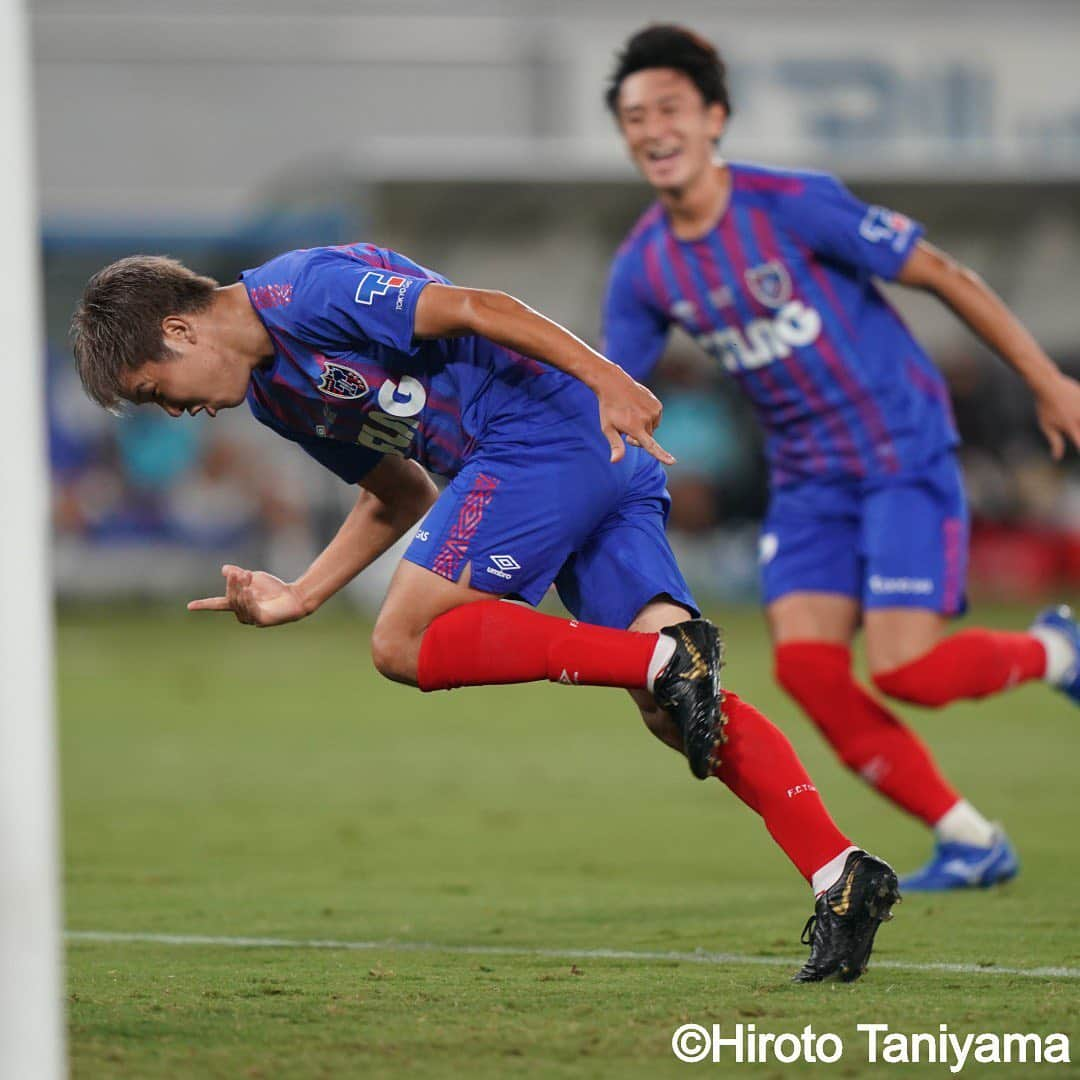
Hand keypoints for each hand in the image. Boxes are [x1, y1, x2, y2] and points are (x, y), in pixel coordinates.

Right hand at [187, 564, 308, 626]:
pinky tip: (250, 591)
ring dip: (241, 589)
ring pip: (239, 604)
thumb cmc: (273, 589)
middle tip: (242, 573)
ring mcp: (250, 618)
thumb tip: (225, 569)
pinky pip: (250, 610)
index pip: (216, 604)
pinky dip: (248, 599)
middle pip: (230, 599)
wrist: (293, 596)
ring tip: (247, 577)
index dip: (203, 605)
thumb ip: (239, 575)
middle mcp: (241, 613)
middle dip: (234, 584)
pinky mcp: (261, 621)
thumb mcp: (254, 577)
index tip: (189, 606)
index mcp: (237, 603)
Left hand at [594, 367, 674, 465]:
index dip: (662, 455)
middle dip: (638, 436)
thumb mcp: (608, 428)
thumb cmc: (608, 409)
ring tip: (632, 414)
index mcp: (634, 427)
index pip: (650, 445)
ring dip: (644, 426)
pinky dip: (648, 417)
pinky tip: (638, 408)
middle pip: (648, 438)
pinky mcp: (658, 405)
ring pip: (652, 428)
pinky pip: (656, 418)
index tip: (672, 462)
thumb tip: (614, 461)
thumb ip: (615, 445)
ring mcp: (654, 411)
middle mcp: (647, 419)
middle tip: (625, 426)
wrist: (614, 385)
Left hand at [1034, 373, 1079, 459]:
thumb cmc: (1045, 408)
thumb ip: (1055, 442)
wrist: (1048, 385)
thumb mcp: (1046, 426)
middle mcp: (1079, 417)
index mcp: (1069, 426)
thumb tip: (1056, 458)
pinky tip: (1078, 412)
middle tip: (1074, 428)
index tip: (1079, 450)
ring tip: (1073, 419)